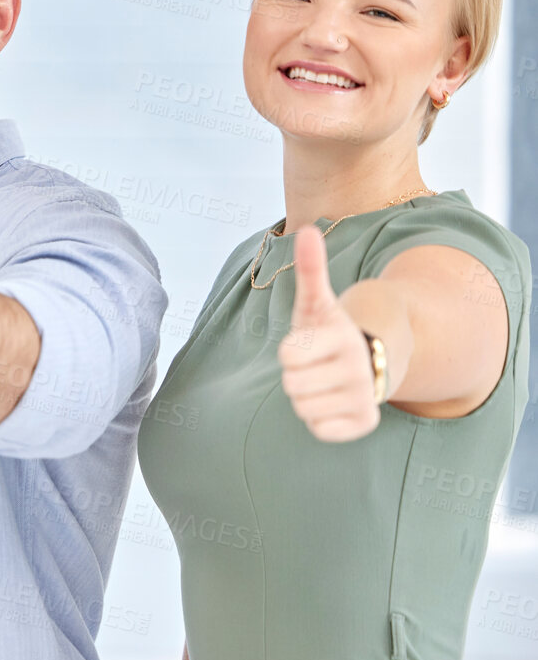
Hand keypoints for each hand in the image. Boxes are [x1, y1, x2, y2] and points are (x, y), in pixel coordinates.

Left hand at [278, 225, 380, 441]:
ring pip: (303, 408)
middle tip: (316, 366)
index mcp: (343, 337)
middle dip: (296, 375)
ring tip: (324, 381)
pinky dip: (320, 420)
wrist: (371, 361)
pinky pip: (321, 430)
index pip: (288, 355)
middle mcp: (360, 367)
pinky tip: (334, 402)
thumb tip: (306, 229)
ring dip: (306, 397)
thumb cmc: (330, 331)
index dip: (290, 351)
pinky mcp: (365, 423)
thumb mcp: (317, 303)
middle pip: (292, 385)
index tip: (308, 344)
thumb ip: (310, 269)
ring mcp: (366, 397)